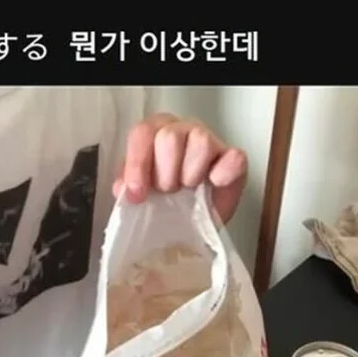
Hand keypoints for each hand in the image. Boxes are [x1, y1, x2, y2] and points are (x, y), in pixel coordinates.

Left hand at [114, 113, 247, 224]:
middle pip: (169, 137)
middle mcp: (182, 129)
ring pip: (200, 141)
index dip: (138, 164)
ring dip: (190, 174)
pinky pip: (232, 158)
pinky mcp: (234, 158)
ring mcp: (211, 140)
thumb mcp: (141, 196)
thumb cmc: (167, 206)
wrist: (195, 227)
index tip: (138, 194)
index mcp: (155, 133)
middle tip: (168, 191)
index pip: (143, 133)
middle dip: (166, 173)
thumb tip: (123, 187)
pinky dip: (221, 175)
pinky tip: (213, 185)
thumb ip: (128, 186)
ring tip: (189, 188)